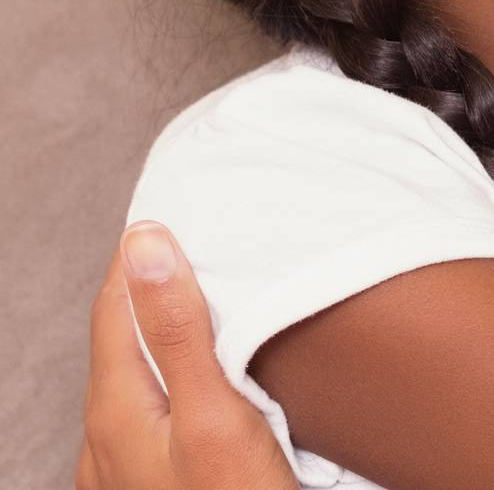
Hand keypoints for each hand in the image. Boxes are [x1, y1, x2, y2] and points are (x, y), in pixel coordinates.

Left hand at [77, 222, 294, 489]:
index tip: (181, 207)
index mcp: (115, 404)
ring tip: (210, 295)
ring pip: (135, 373)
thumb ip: (179, 329)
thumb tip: (147, 241)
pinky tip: (205, 375)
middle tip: (203, 240)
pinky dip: (172, 373)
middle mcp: (103, 435)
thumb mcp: (214, 412)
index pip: (115, 299)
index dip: (144, 249)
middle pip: (122, 335)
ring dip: (164, 330)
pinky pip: (150, 408)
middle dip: (155, 285)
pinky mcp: (147, 484)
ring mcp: (120, 466)